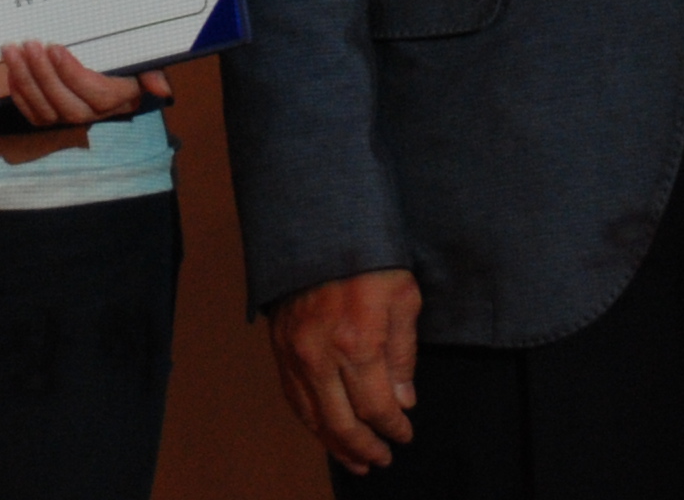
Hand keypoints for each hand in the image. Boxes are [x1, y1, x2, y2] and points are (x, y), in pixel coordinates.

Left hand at [0, 41, 175, 124]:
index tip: (56, 48)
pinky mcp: (51, 118)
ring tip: (11, 50)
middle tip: (28, 44)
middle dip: (43, 75)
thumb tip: (159, 88)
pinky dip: (19, 93)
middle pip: (66, 105)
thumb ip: (153, 73)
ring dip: (25, 80)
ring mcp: (69, 119)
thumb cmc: (129, 64)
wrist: (115, 75)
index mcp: (118, 100)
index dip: (73, 75)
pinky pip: (32, 113)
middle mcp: (93, 115)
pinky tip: (11, 70)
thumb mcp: (146, 63)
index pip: (96, 95)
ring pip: (45, 109)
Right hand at [267, 268, 421, 471]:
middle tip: (381, 459)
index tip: (404, 434)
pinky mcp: (279, 345)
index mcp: (358, 341)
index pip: (376, 406)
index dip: (392, 428)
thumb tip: (402, 400)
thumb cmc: (369, 256)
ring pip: (312, 415)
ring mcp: (295, 351)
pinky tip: (324, 429)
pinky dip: (309, 420)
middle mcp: (321, 353)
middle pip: (341, 422)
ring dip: (335, 444)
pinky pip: (292, 395)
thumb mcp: (403, 297)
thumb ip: (403, 354)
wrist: (319, 224)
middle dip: (364, 447)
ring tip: (355, 460)